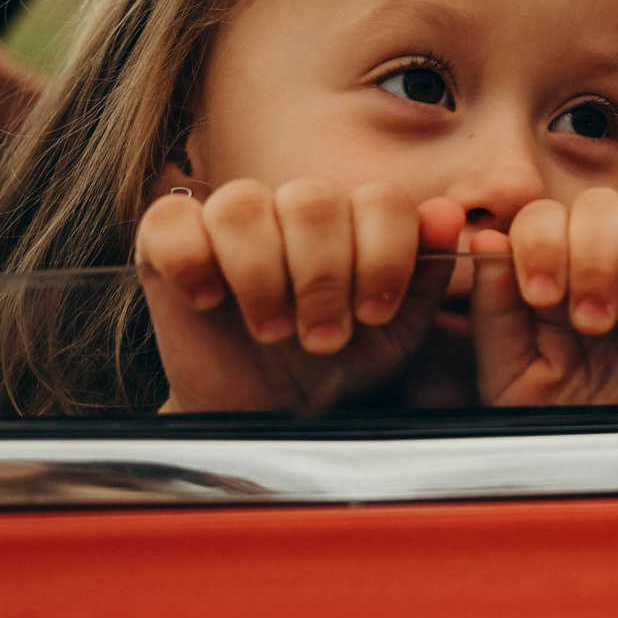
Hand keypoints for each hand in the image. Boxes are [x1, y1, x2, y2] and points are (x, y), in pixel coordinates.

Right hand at [136, 179, 464, 413]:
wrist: (263, 418)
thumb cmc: (332, 372)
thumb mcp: (395, 336)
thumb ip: (427, 275)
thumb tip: (451, 215)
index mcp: (353, 220)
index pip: (379, 198)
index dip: (381, 255)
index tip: (373, 314)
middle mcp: (292, 207)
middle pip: (312, 199)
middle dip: (323, 276)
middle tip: (321, 338)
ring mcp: (227, 218)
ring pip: (244, 205)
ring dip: (262, 275)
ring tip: (271, 330)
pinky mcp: (166, 240)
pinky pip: (173, 218)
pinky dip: (192, 258)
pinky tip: (208, 300)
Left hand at [470, 190, 617, 404]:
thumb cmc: (563, 429)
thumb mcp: (512, 380)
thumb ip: (494, 310)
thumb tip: (488, 239)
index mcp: (551, 274)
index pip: (544, 215)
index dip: (542, 242)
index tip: (543, 296)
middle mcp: (603, 263)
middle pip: (600, 204)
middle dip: (594, 257)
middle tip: (594, 324)